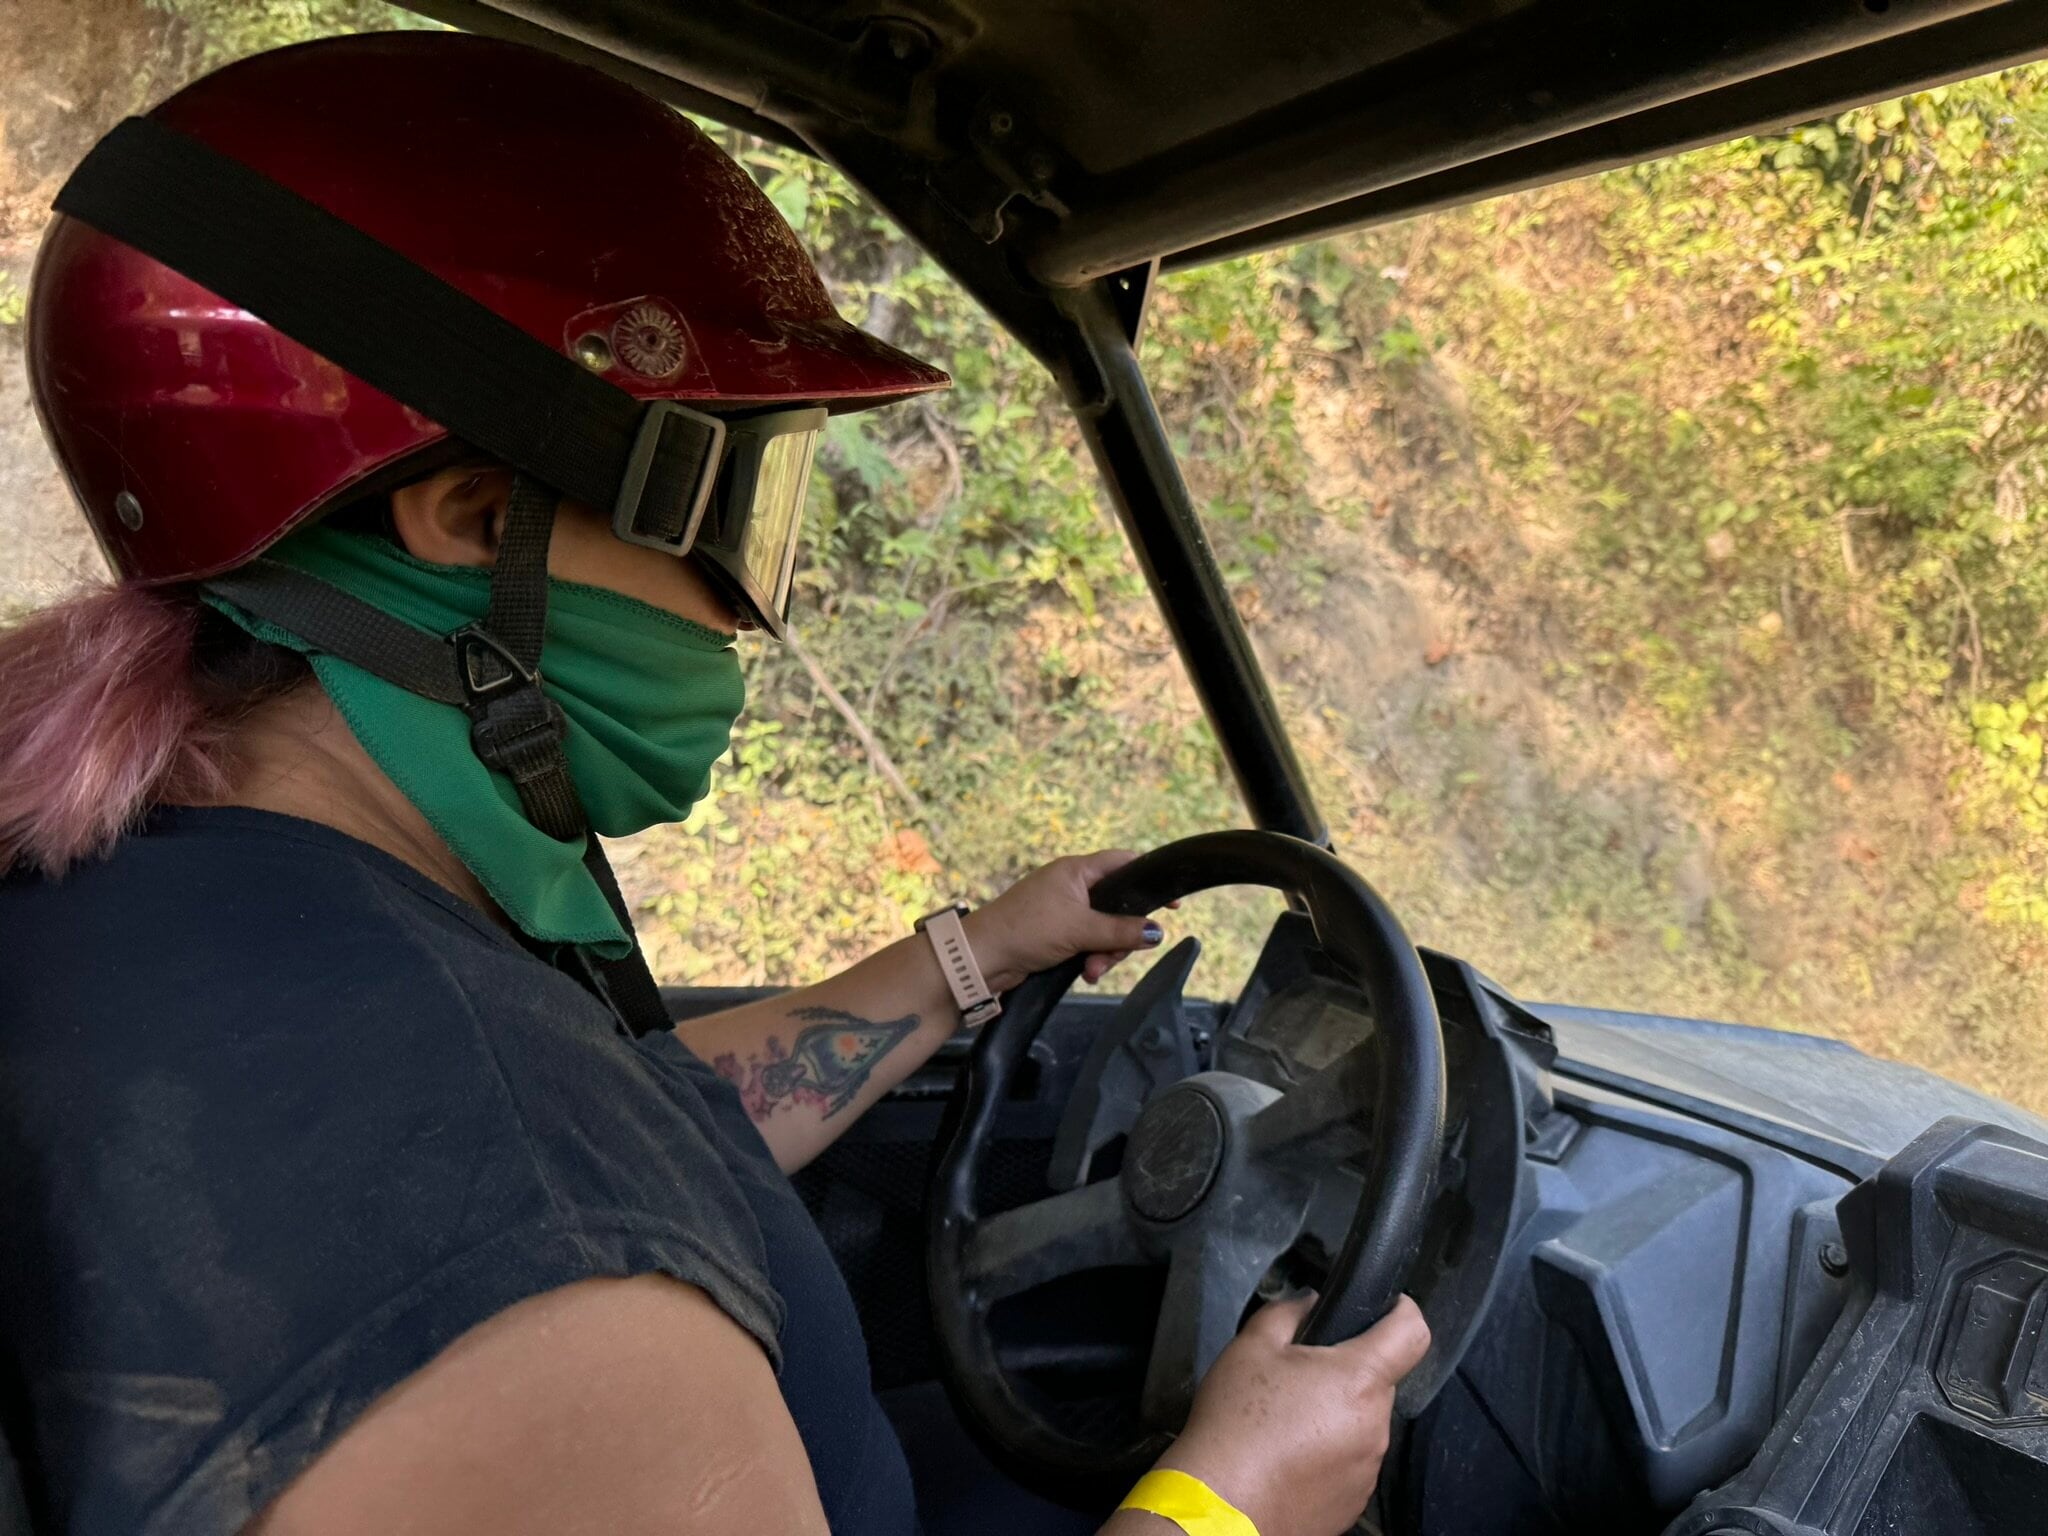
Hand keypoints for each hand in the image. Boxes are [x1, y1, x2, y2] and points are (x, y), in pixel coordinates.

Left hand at [962, 849, 1166, 993]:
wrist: (983, 957)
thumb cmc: (1027, 929)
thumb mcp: (1080, 928)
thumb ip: (1122, 930)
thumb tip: (1157, 932)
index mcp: (1077, 870)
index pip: (1123, 863)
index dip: (1149, 879)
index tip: (1173, 902)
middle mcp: (1072, 886)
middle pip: (1118, 905)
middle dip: (1120, 934)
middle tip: (1114, 954)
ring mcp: (1064, 910)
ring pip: (1104, 929)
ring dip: (1105, 952)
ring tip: (1092, 969)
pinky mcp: (1057, 933)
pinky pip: (1088, 942)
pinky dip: (1091, 957)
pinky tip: (1085, 972)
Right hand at [1154, 1293, 1429, 1535]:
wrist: (1223, 1505)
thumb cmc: (1236, 1424)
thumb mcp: (1251, 1347)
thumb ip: (1288, 1313)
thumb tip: (1310, 1304)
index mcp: (1359, 1379)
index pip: (1412, 1333)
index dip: (1403, 1311)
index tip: (1385, 1308)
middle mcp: (1376, 1426)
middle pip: (1378, 1382)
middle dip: (1347, 1373)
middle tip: (1299, 1376)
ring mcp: (1368, 1469)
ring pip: (1363, 1424)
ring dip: (1337, 1416)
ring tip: (1287, 1423)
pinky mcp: (1354, 1501)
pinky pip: (1351, 1462)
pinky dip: (1329, 1454)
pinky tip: (1289, 1456)